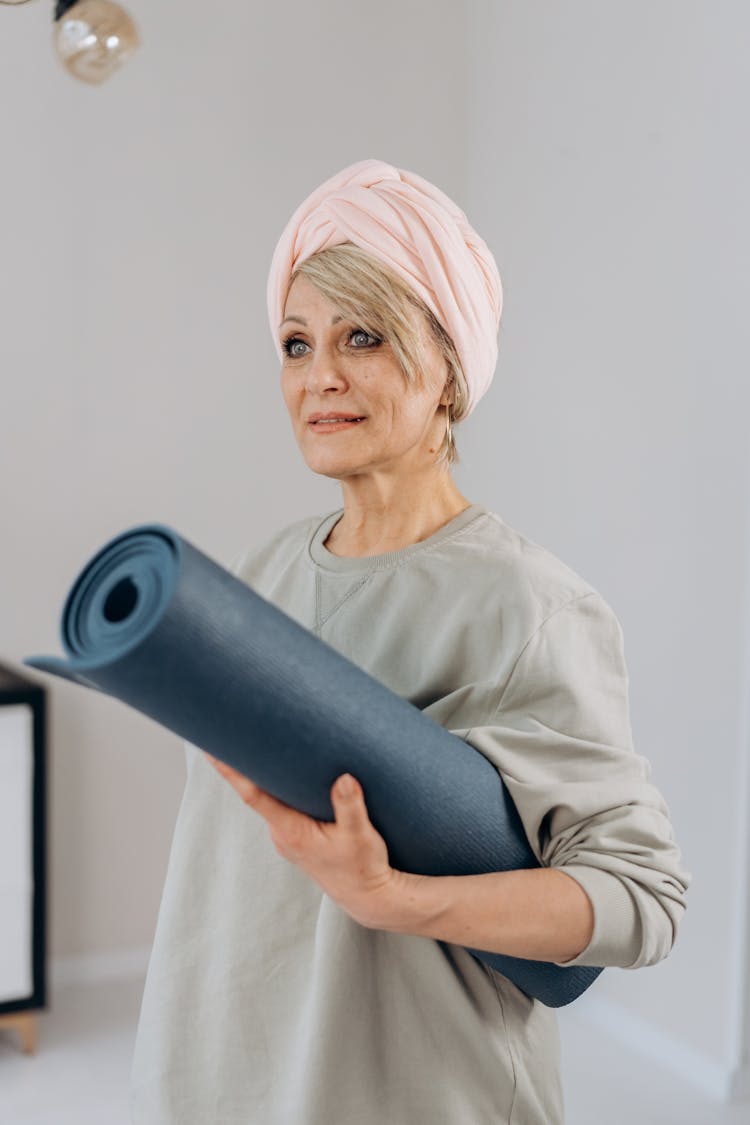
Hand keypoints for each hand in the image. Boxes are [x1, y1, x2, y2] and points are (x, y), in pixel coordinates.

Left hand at [203, 753, 402, 929]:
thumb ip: (350, 806)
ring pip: (270, 799)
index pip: (253, 797)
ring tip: (256, 742)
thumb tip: (343, 778)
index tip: (213, 753)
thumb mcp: (360, 836)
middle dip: (244, 765)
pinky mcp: (297, 835)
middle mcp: (282, 834)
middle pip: (257, 793)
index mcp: (291, 832)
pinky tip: (283, 771)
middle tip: (229, 731)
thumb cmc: (362, 867)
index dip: (232, 774)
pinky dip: (279, 788)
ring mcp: (287, 835)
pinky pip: (281, 806)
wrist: (366, 895)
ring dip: (264, 776)